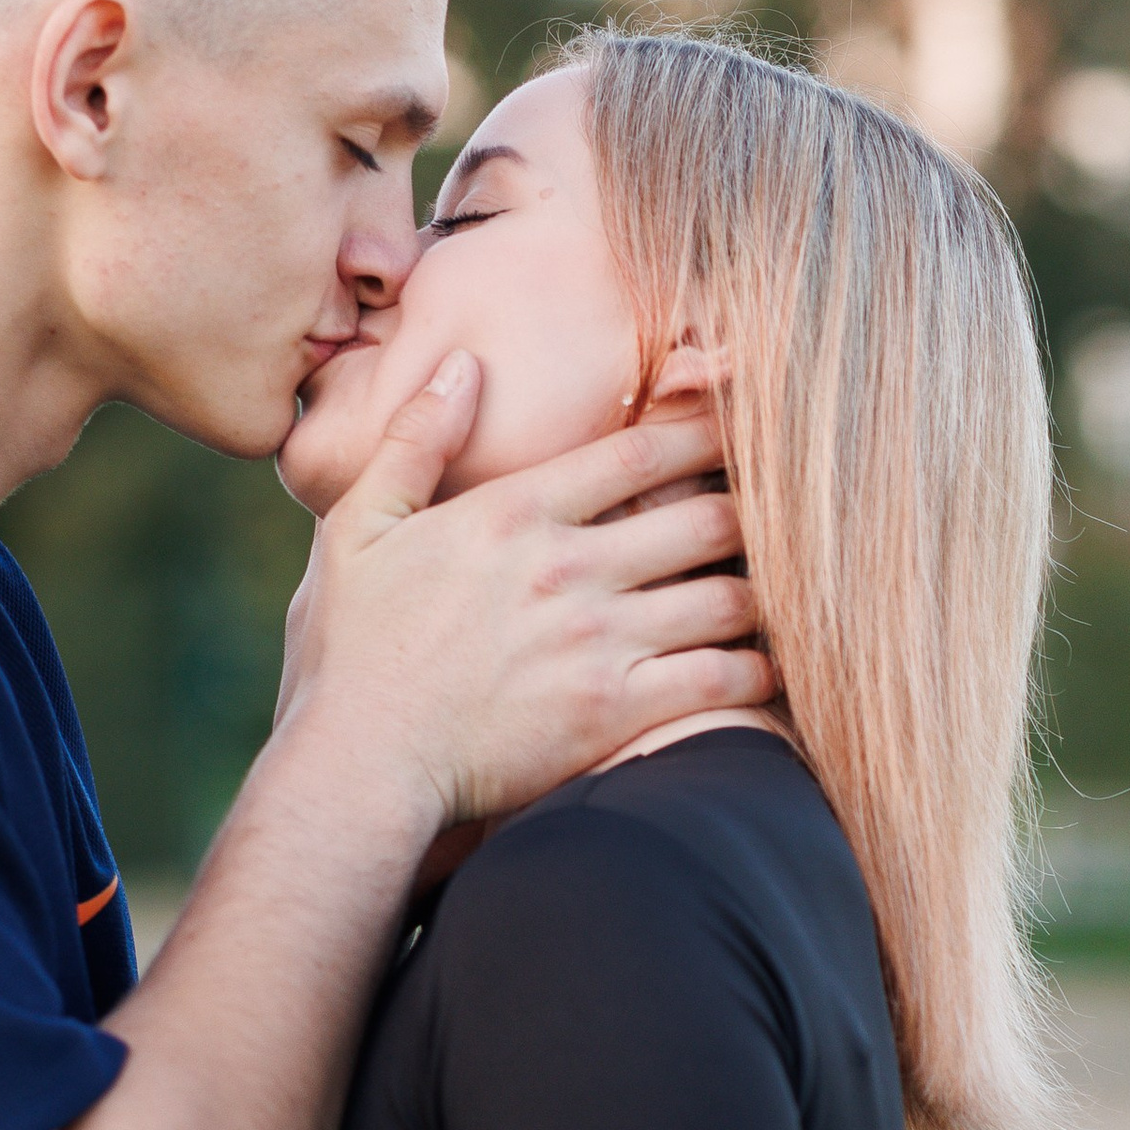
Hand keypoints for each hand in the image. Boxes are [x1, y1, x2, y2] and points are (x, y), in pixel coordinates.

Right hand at [282, 352, 774, 827]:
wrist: (358, 765)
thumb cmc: (351, 652)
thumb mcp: (357, 527)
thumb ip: (415, 440)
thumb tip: (464, 365)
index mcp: (515, 513)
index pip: (640, 452)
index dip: (706, 429)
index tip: (745, 420)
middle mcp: (568, 568)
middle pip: (705, 517)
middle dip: (751, 512)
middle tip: (777, 516)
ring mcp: (597, 642)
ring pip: (727, 597)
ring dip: (761, 591)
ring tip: (777, 591)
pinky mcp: (614, 714)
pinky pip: (719, 680)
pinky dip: (755, 669)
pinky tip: (764, 666)